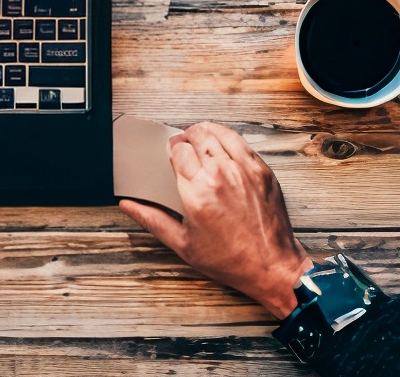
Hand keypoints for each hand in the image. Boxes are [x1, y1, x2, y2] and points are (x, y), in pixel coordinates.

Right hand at [120, 122, 310, 317]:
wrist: (271, 266)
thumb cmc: (230, 259)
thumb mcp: (182, 244)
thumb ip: (152, 219)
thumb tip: (129, 206)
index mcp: (197, 192)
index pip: (178, 150)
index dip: (172, 148)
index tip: (171, 154)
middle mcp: (220, 175)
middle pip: (197, 136)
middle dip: (186, 137)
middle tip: (184, 145)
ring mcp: (244, 170)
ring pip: (218, 133)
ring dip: (205, 132)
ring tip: (201, 140)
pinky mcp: (262, 170)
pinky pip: (240, 141)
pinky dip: (227, 138)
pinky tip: (223, 146)